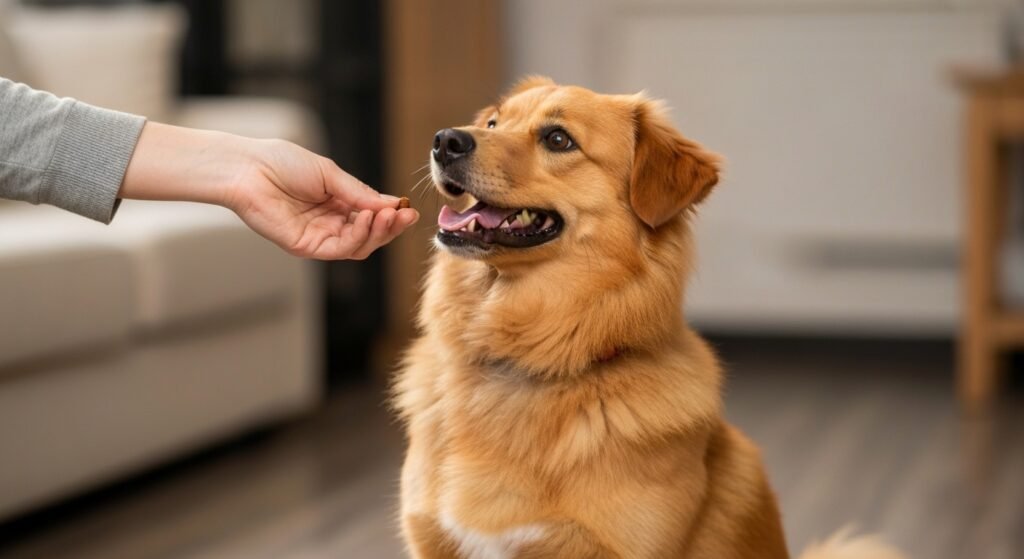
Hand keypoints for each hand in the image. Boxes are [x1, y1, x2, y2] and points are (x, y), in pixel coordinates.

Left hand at [121, 122, 418, 259]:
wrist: (249, 168)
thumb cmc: (281, 164)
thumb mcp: (330, 174)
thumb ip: (359, 193)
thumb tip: (391, 204)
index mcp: (335, 204)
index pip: (370, 217)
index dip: (390, 216)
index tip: (408, 209)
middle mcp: (328, 224)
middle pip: (368, 236)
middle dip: (389, 227)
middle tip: (402, 215)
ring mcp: (317, 237)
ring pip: (358, 247)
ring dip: (377, 232)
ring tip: (385, 216)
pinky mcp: (305, 247)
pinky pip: (340, 250)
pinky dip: (358, 236)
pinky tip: (365, 220)